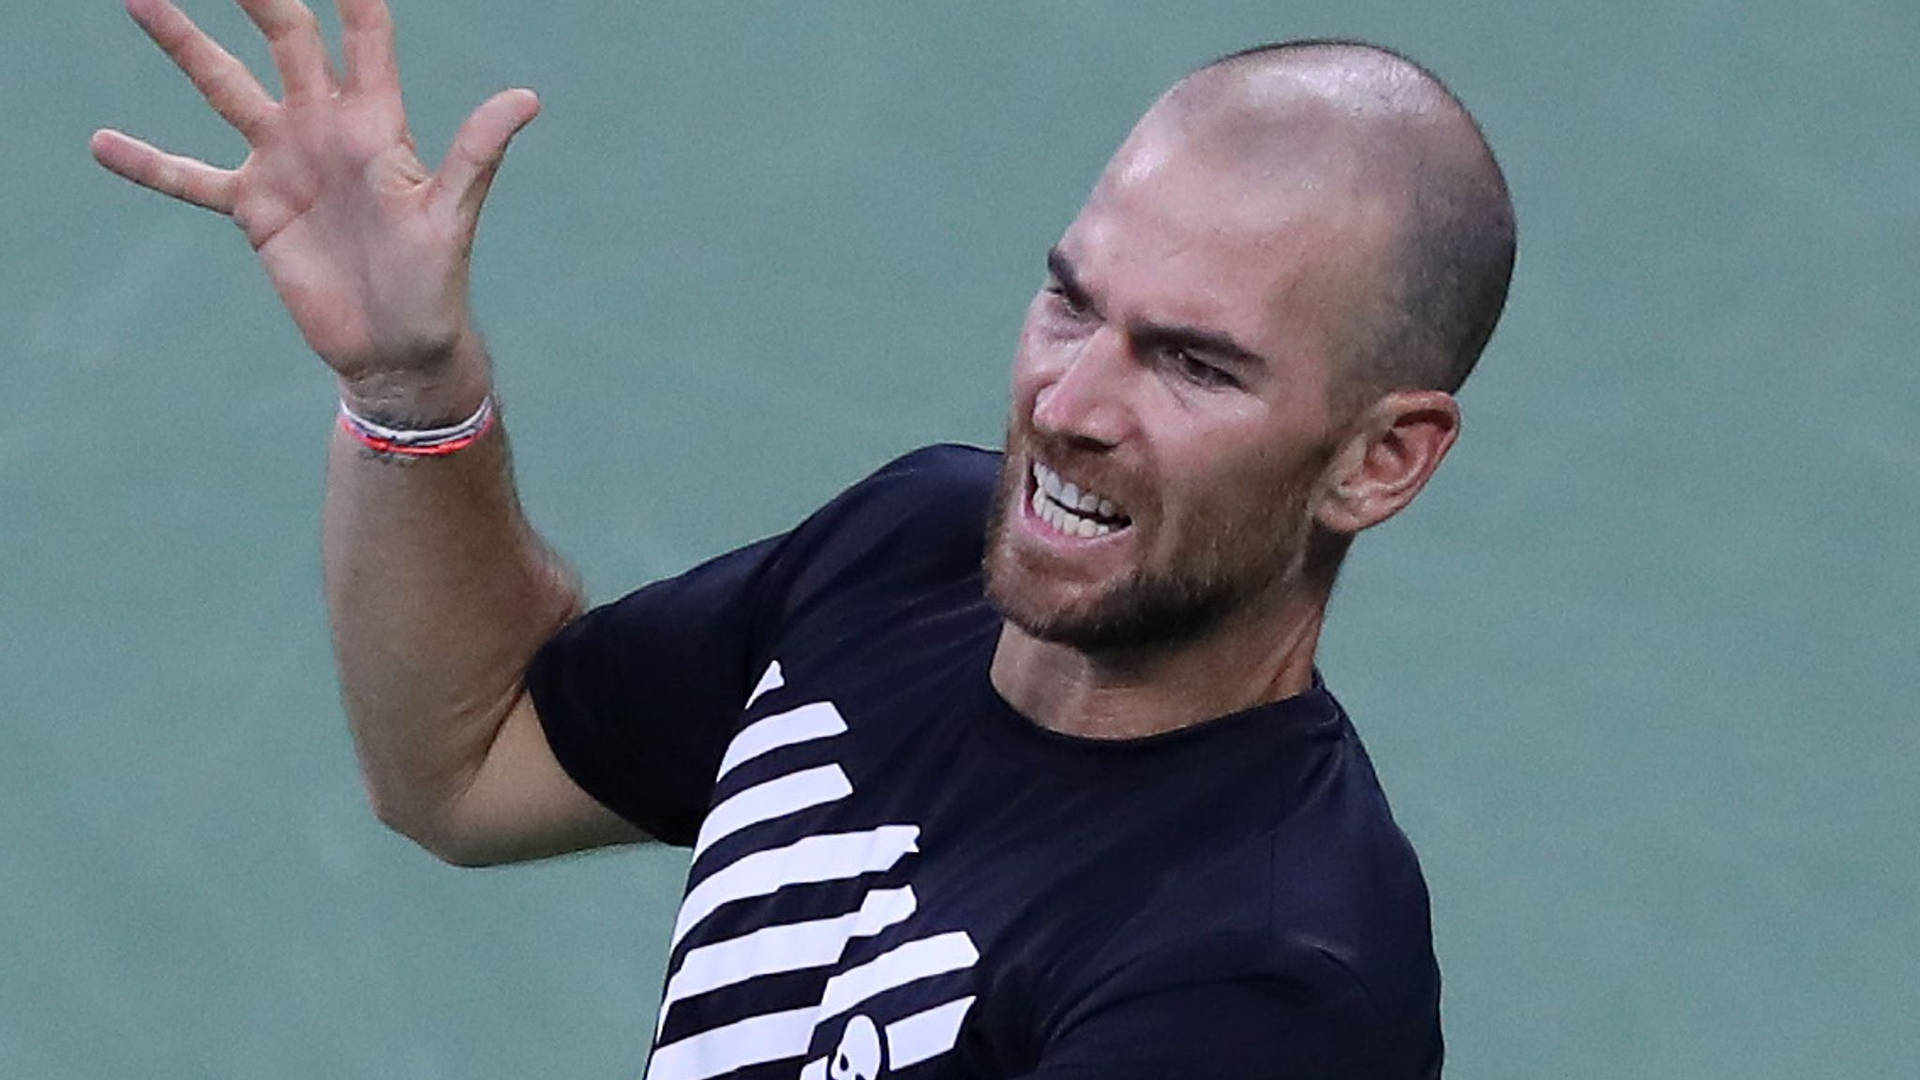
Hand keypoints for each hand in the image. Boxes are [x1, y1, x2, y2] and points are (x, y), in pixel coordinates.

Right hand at [92, 0, 539, 390]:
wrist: (400, 348)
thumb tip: (526, 98)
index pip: (364, 34)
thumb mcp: (453, 214)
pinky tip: (101, 142)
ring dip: (182, 42)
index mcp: (379, 121)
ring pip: (223, 87)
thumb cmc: (436, 282)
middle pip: (285, 38)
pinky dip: (148, 163)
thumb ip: (477, 153)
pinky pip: (191, 178)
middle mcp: (326, 128)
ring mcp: (285, 162)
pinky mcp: (254, 209)